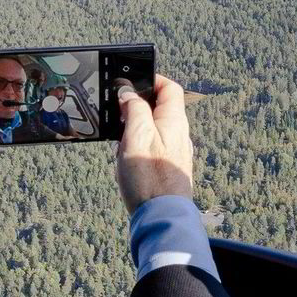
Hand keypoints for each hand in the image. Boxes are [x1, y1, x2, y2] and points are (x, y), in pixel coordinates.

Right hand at [115, 75, 193, 214]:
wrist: (161, 216)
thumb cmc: (149, 178)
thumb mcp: (137, 136)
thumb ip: (135, 110)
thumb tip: (129, 94)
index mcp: (174, 121)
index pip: (170, 88)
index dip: (152, 79)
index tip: (131, 81)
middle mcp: (178, 134)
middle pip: (161, 107)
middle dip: (138, 105)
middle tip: (118, 111)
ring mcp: (174, 152)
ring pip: (155, 128)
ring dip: (136, 126)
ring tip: (120, 138)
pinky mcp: (167, 168)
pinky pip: (153, 146)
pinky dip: (138, 144)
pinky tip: (126, 158)